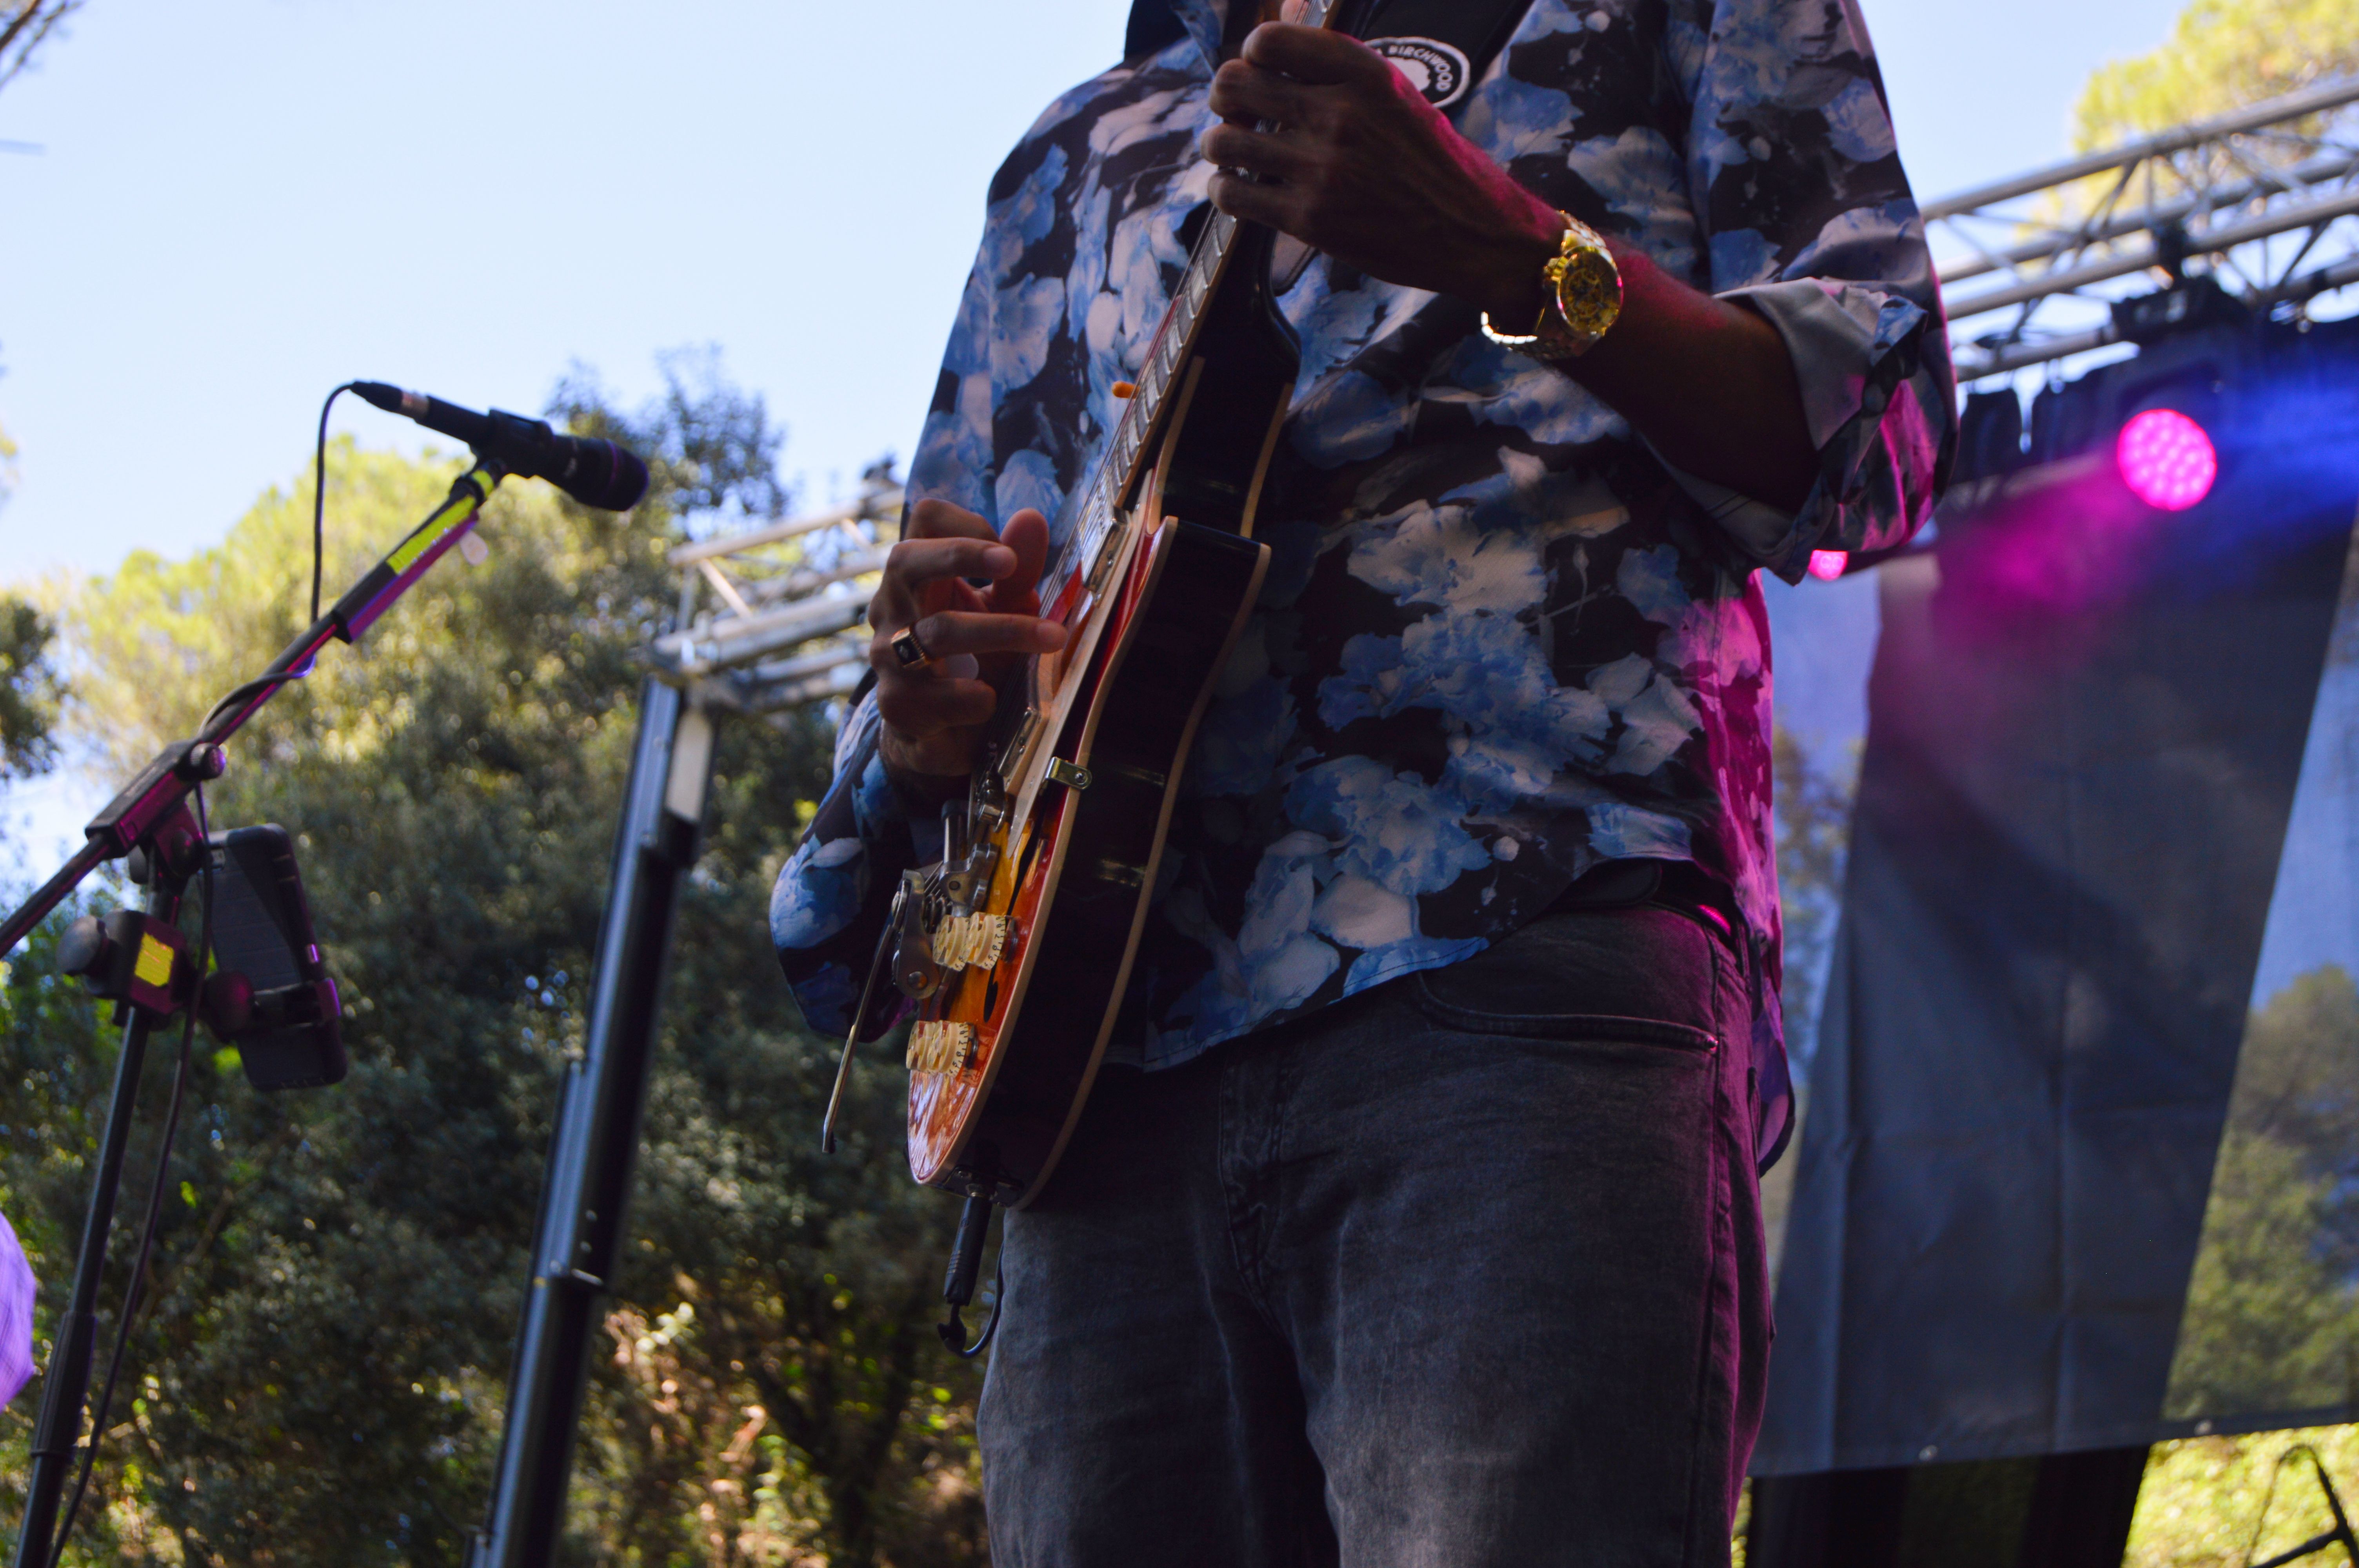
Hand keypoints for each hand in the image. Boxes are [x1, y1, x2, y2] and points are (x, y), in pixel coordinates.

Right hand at [867, 499, 1066, 784]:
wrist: (939, 735)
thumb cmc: (972, 659)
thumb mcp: (1000, 610)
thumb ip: (1016, 571)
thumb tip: (1031, 518)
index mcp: (917, 577)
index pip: (925, 520)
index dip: (968, 525)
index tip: (1009, 554)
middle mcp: (892, 608)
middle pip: (906, 560)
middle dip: (961, 554)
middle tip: (1011, 562)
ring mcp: (888, 657)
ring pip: (939, 630)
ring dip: (1002, 631)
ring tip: (1051, 638)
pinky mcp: (898, 705)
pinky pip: (938, 696)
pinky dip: (974, 696)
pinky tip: (992, 698)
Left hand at [1201, 22, 1563, 325]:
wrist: (1472, 233)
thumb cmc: (1433, 163)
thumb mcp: (1396, 96)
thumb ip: (1338, 68)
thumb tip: (1275, 33)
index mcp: (1364, 74)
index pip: (1269, 41)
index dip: (1251, 55)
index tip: (1260, 73)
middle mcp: (1340, 114)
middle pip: (1234, 86)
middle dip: (1227, 99)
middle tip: (1238, 114)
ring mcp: (1322, 169)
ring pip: (1224, 141)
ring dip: (1222, 146)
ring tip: (1238, 154)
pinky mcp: (1309, 219)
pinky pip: (1231, 193)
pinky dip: (1225, 188)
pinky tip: (1240, 189)